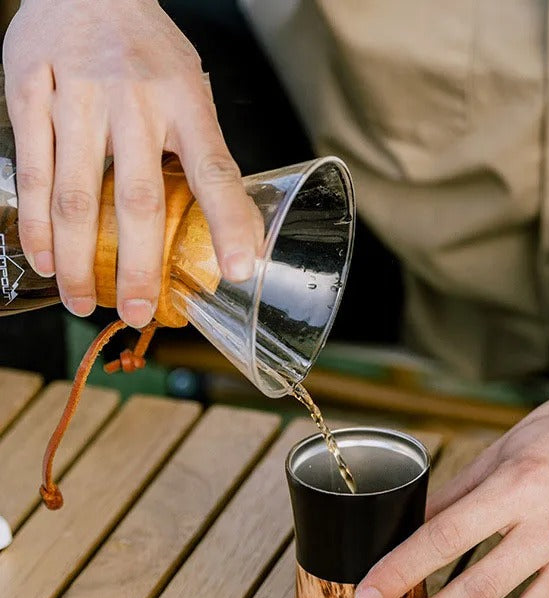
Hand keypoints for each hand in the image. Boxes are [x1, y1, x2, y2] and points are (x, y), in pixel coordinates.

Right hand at [3, 0, 261, 327]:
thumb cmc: (149, 54)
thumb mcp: (192, 93)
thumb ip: (203, 154)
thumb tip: (234, 228)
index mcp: (186, 103)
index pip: (216, 171)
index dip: (230, 224)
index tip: (239, 270)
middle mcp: (135, 101)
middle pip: (137, 199)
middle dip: (138, 265)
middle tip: (139, 312)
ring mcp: (78, 96)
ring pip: (74, 194)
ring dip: (78, 258)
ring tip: (83, 302)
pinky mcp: (29, 91)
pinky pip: (31, 169)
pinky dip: (36, 222)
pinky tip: (44, 259)